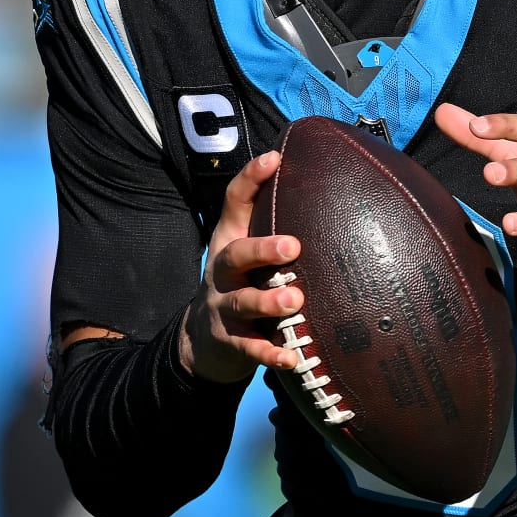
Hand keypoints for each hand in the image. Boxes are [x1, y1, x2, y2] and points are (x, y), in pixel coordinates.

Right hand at [179, 150, 304, 382]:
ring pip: (242, 302)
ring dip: (268, 302)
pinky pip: (248, 347)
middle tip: (293, 246)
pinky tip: (290, 357)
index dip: (250, 179)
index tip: (274, 158)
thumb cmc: (241, 282)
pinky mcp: (229, 341)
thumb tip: (313, 182)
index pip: (234, 203)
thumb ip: (270, 222)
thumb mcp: (247, 250)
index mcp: (230, 241)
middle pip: (234, 255)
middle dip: (262, 249)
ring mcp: (222, 307)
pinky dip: (269, 353)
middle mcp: (222, 272)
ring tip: (295, 302)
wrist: (203, 339)